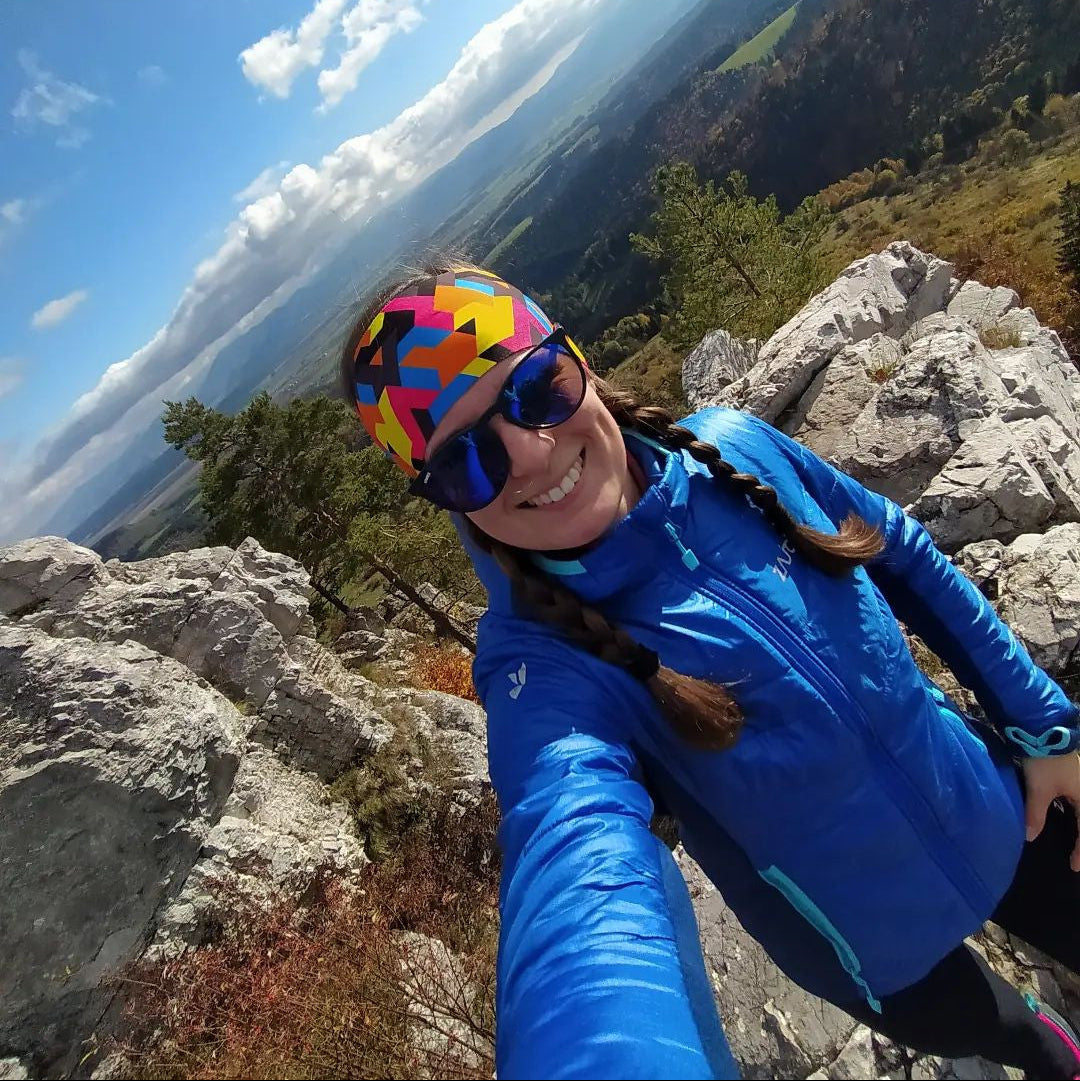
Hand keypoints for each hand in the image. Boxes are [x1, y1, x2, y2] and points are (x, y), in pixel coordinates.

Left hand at [1023, 754, 1079, 869]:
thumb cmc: (1045, 760)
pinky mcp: (1075, 775)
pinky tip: (1070, 816)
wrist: (1045, 729)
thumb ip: (1035, 813)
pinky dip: (1078, 814)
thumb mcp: (1039, 788)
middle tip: (1079, 857)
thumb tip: (1030, 837)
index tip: (1075, 866)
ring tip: (1078, 842)